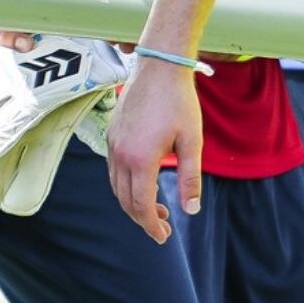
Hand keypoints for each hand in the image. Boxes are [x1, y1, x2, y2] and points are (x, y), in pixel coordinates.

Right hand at [108, 56, 203, 242]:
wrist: (159, 66)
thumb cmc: (179, 101)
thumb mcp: (192, 141)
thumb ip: (190, 177)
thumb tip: (191, 210)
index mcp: (140, 159)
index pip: (141, 206)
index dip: (152, 225)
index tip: (164, 236)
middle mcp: (120, 155)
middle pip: (125, 201)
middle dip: (143, 218)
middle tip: (163, 226)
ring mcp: (112, 144)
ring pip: (116, 186)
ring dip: (134, 202)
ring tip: (158, 208)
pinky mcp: (112, 134)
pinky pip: (113, 170)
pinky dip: (126, 184)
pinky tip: (144, 182)